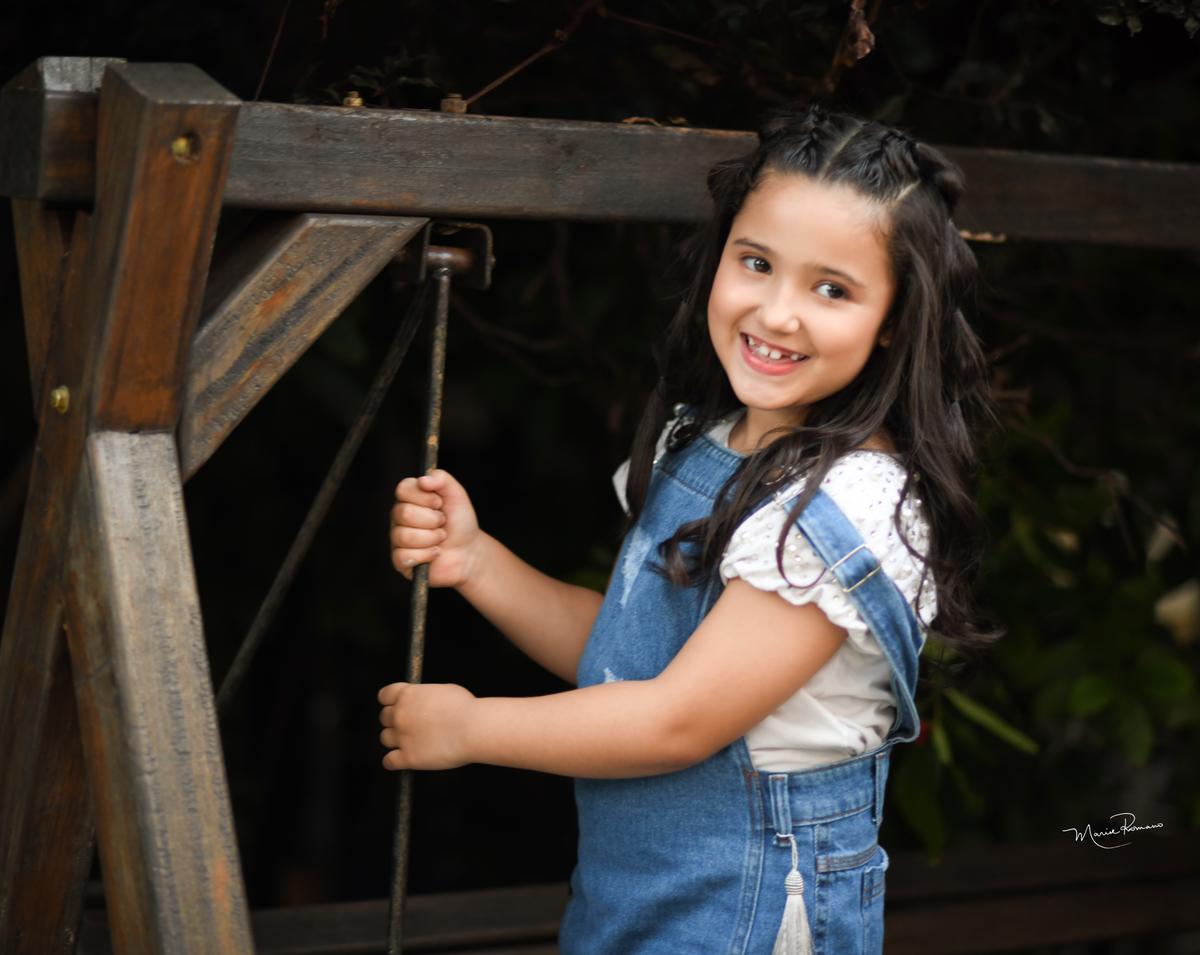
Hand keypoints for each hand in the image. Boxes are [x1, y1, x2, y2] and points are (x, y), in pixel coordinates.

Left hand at [378, 682, 475, 770]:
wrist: (473, 729)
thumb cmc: (466, 708)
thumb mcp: (443, 690)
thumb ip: (426, 696)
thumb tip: (424, 703)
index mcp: (408, 694)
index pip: (385, 695)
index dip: (390, 701)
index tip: (396, 706)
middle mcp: (400, 714)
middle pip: (384, 717)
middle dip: (394, 720)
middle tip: (409, 725)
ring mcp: (402, 736)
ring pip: (385, 738)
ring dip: (395, 740)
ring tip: (410, 742)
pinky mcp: (408, 757)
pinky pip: (389, 761)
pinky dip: (393, 761)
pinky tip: (401, 760)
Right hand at [390, 469, 481, 588]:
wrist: (468, 551)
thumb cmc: (460, 522)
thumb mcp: (456, 495)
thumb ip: (441, 479)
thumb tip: (423, 480)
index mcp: (409, 498)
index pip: (402, 489)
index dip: (424, 497)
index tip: (439, 503)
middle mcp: (399, 516)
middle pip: (404, 513)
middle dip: (432, 519)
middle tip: (443, 522)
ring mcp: (397, 538)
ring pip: (405, 536)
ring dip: (432, 538)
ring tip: (441, 537)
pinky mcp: (399, 560)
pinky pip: (404, 556)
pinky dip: (427, 555)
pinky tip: (435, 553)